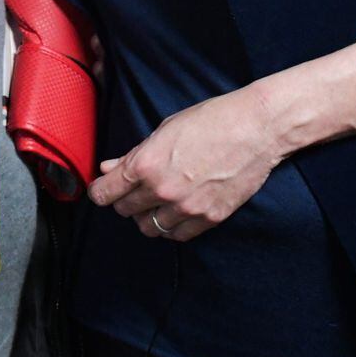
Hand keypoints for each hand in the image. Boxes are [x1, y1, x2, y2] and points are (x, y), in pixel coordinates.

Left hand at [87, 86, 284, 242]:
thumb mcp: (164, 130)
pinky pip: (178, 236)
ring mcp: (187, 208)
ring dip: (147, 216)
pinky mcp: (210, 219)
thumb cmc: (210, 120)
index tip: (102, 190)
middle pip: (125, 211)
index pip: (106, 193)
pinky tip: (175, 212)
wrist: (255, 128)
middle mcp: (162, 190)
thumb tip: (108, 167)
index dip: (100, 192)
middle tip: (131, 191)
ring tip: (155, 201)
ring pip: (149, 228)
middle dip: (124, 201)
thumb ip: (133, 154)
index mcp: (145, 164)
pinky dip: (172, 227)